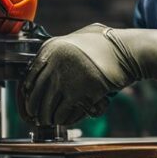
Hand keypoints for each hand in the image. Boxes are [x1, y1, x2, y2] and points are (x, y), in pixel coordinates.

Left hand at [19, 24, 156, 125]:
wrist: (128, 51)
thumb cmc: (105, 45)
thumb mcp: (77, 37)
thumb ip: (60, 49)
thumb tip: (44, 64)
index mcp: (51, 48)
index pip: (30, 76)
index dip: (28, 92)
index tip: (29, 99)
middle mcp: (54, 62)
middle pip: (36, 94)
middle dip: (35, 108)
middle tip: (36, 115)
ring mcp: (66, 78)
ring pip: (47, 106)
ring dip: (47, 117)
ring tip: (49, 120)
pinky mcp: (79, 93)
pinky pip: (63, 113)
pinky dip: (62, 119)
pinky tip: (63, 120)